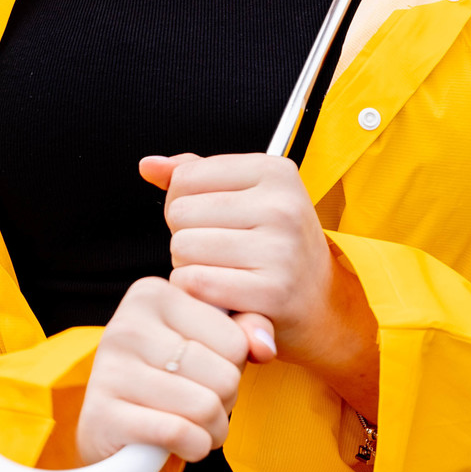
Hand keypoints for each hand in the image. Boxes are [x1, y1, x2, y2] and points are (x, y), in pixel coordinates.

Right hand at [75, 275, 251, 465]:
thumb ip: (244, 331)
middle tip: (206, 404)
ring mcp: (110, 369)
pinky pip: (178, 433)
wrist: (112, 427)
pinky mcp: (102, 414)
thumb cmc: (169, 377)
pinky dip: (193, 447)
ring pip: (205, 407)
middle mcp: (126, 324)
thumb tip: (265, 346)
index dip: (235, 368)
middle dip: (226, 402)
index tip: (212, 372)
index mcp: (151, 294)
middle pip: (224, 376)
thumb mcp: (206, 343)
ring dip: (213, 429)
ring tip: (198, 426)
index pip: (235, 340)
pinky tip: (183, 443)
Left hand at [142, 151, 379, 418]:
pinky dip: (195, 293)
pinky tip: (219, 294)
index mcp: (275, 171)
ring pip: (182, 248)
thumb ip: (195, 175)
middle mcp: (282, 205)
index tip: (213, 221)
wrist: (321, 306)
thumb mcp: (247, 198)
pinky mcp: (271, 292)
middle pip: (180, 213)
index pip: (186, 177)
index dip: (184, 203)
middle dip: (187, 236)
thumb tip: (149, 165)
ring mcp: (280, 248)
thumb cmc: (275, 247)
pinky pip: (194, 283)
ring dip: (189, 266)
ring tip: (222, 272)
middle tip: (220, 253)